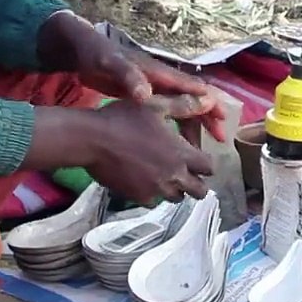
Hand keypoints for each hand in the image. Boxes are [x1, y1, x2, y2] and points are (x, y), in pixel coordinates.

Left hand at [38, 11, 226, 141]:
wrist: (80, 50)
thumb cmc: (96, 54)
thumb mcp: (110, 64)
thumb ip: (128, 76)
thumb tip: (146, 94)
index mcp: (157, 72)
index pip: (191, 87)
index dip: (209, 102)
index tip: (222, 118)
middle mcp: (159, 81)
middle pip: (191, 101)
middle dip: (207, 119)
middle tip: (221, 139)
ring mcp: (151, 90)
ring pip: (180, 111)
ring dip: (193, 127)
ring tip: (200, 150)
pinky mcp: (141, 99)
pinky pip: (167, 116)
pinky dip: (175, 130)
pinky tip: (176, 146)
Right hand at [83, 96, 216, 203]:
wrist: (91, 140)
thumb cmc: (124, 118)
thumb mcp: (156, 106)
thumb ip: (185, 106)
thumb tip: (210, 100)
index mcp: (181, 154)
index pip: (208, 168)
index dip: (206, 164)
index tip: (198, 159)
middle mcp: (172, 176)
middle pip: (198, 191)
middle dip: (196, 184)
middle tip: (187, 174)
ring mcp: (155, 190)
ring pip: (176, 198)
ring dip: (175, 189)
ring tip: (165, 175)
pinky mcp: (137, 198)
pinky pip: (153, 201)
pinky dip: (154, 194)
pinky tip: (145, 180)